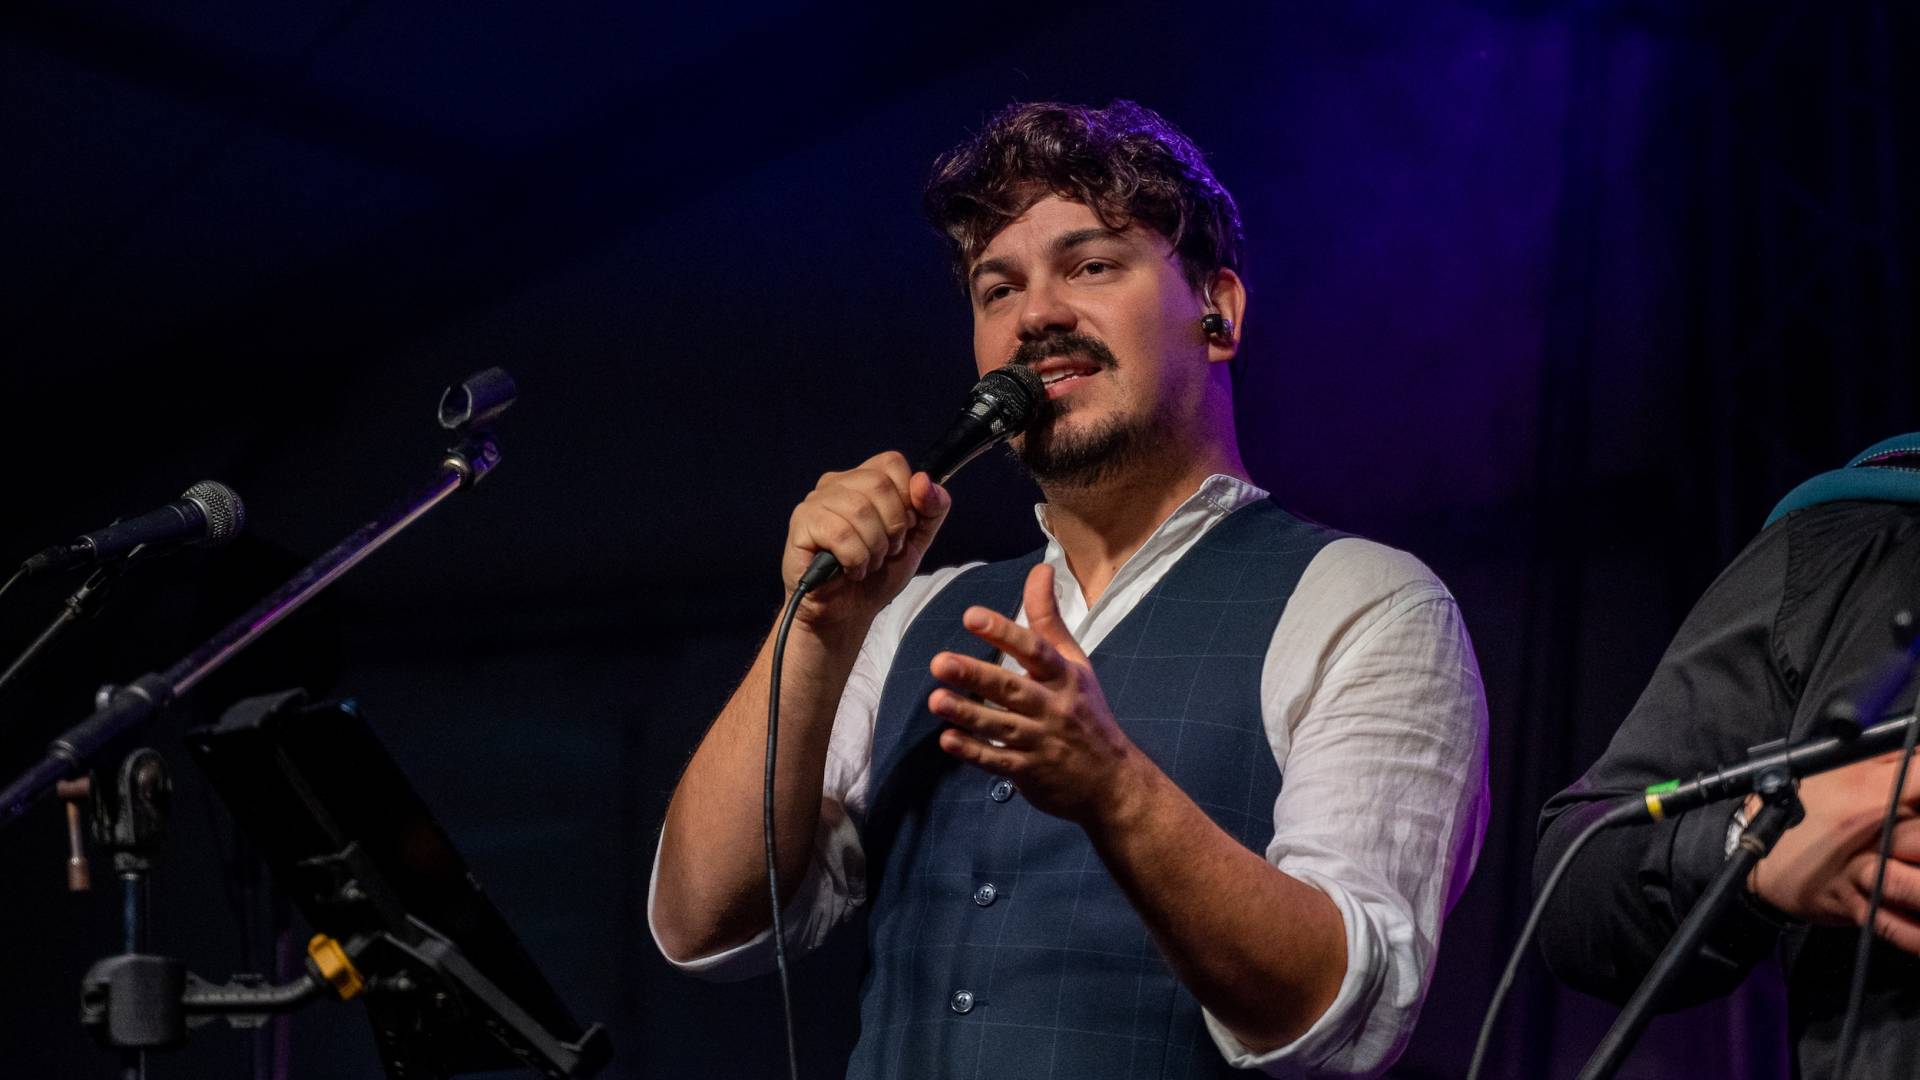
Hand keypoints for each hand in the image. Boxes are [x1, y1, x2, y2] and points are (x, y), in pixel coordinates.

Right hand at [784, 451, 949, 632]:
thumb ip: (932, 508)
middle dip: (893, 527)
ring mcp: (816, 501)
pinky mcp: (802, 524)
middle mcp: (836, 484)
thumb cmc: (877, 574)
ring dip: (874, 548)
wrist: (847, 613)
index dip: (907, 497)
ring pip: (860, 510)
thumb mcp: (917, 540)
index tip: (903, 528)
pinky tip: (850, 570)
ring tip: (867, 563)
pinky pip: (840, 533)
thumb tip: (923, 481)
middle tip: (884, 551)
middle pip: (879, 484)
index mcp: (863, 480)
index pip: (891, 463)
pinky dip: (855, 559)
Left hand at [928, 563, 1147, 825]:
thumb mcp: (1074, 663)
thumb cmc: (1086, 711)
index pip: (1035, 650)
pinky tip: (948, 740)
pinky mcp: (1030, 771)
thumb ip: (1048, 619)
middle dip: (976, 675)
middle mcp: (1054, 707)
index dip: (1004, 632)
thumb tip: (1041, 568)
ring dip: (967, 713)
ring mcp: (1042, 742)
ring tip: (935, 699)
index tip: (971, 616)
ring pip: (1001, 726)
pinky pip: (998, 761)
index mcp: (1065, 677)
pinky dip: (973, 751)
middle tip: (940, 662)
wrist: (1111, 780)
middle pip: (1012, 689)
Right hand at [1749, 750, 1919, 953]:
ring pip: (1915, 886)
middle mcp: (1874, 832)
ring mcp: (1865, 871)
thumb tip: (1919, 746)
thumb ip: (1891, 757)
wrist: (1757, 849)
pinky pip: (1892, 924)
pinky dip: (1915, 935)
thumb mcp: (1841, 766)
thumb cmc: (1805, 805)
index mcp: (1873, 791)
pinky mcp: (1856, 904)